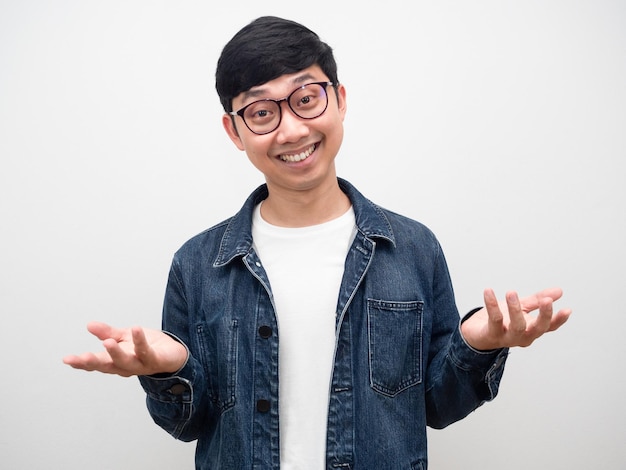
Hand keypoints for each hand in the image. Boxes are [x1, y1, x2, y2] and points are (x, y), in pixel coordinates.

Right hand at [63, 322, 187, 376]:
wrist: (173, 355)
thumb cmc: (146, 347)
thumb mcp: (124, 337)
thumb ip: (107, 333)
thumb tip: (89, 325)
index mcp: (115, 361)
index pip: (96, 363)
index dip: (81, 363)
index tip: (67, 359)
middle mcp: (126, 366)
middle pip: (107, 366)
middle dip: (93, 362)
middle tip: (81, 357)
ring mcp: (140, 365)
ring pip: (125, 362)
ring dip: (115, 353)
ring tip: (106, 342)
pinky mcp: (155, 359)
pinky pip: (146, 350)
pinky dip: (140, 340)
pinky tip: (135, 329)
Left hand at [460, 287, 571, 350]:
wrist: (475, 333)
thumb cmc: (501, 320)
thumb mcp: (521, 308)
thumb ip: (538, 300)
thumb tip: (559, 291)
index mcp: (531, 329)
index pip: (549, 326)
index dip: (559, 320)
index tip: (567, 309)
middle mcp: (522, 336)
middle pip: (537, 329)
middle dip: (544, 315)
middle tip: (546, 300)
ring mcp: (507, 338)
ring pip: (517, 326)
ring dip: (515, 309)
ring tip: (512, 292)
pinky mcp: (491, 335)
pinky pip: (494, 320)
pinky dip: (491, 304)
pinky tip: (488, 291)